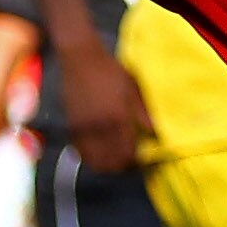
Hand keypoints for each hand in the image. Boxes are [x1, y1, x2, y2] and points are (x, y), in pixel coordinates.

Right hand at [56, 41, 155, 174]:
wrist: (80, 59)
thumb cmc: (111, 71)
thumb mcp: (133, 89)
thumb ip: (143, 113)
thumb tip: (155, 133)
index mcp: (118, 118)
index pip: (128, 153)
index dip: (136, 163)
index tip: (142, 161)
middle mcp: (99, 127)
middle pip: (110, 163)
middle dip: (121, 167)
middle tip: (129, 162)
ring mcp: (83, 128)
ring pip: (94, 161)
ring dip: (105, 165)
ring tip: (115, 159)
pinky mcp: (71, 126)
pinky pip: (81, 152)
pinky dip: (91, 156)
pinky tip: (100, 150)